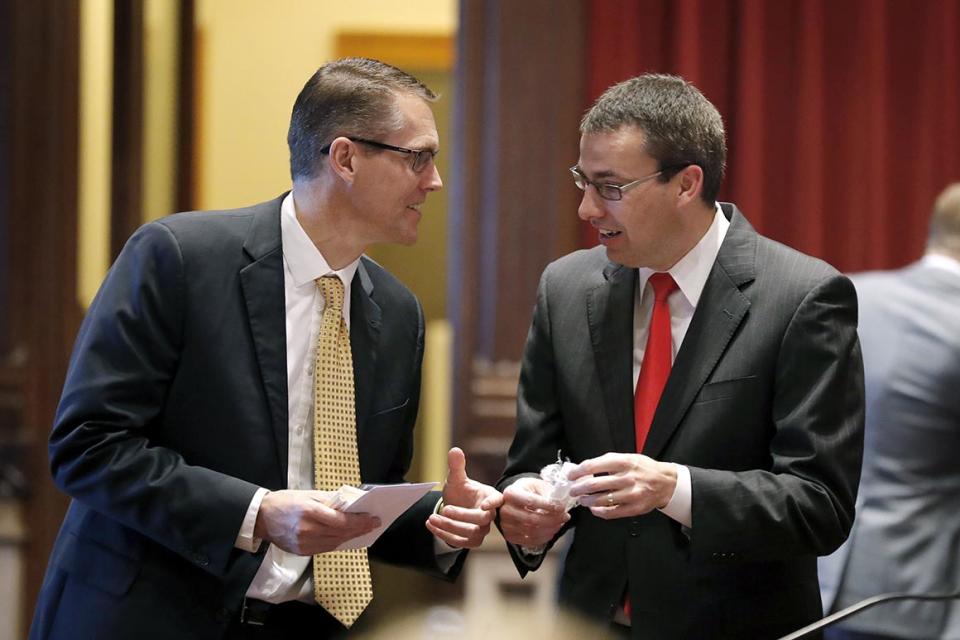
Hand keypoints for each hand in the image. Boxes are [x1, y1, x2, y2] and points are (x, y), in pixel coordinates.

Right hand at [254, 489, 379, 554]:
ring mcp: (304, 543)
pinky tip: (347, 537)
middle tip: (374, 524)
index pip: (341, 520)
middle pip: (341, 533)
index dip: (360, 521)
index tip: (372, 518)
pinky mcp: (302, 552)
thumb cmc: (286, 501)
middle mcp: (308, 530)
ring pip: (336, 543)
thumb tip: (351, 504)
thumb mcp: (309, 494)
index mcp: (310, 512)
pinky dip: (339, 542)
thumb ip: (330, 500)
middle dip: (360, 529)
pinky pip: (326, 548)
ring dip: (352, 537)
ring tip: (364, 530)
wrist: (262, 517)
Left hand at [426, 447, 502, 547]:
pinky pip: (460, 541)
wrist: (454, 508)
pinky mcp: (471, 541)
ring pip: (470, 533)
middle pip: (482, 519)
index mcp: (490, 497)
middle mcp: (489, 515)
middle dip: (463, 516)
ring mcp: (481, 530)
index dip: (492, 503)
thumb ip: (457, 466)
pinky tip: (431, 525)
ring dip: (450, 526)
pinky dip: (444, 534)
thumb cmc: (460, 491)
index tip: (483, 505)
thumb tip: (454, 450)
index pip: (497, 501)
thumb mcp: (456, 478)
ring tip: (432, 518)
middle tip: (445, 508)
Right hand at [499, 477, 569, 547]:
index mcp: (511, 493)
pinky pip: (529, 541)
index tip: (561, 508)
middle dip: (553, 520)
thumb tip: (560, 505)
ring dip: (550, 529)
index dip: (549, 506)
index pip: (531, 502)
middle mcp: (505, 510)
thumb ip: (548, 494)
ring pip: (532, 532)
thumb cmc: (528, 491)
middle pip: (532, 519)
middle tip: (565, 517)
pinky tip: (551, 531)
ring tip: (559, 523)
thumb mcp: (537, 485)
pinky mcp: (510, 536)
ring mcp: (506, 525)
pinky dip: (544, 538)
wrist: (515, 500)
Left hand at [567, 452, 676, 519]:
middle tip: (573, 490)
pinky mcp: (635, 508)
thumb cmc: (643, 468)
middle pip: (595, 484)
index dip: (579, 471)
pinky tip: (594, 509)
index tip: (571, 475)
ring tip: (582, 500)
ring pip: (601, 500)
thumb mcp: (627, 458)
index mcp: (624, 462)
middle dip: (579, 488)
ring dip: (587, 501)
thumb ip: (607, 463)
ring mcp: (632, 494)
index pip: (594, 465)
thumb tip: (584, 469)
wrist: (666, 482)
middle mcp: (627, 477)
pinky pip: (612, 512)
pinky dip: (599, 512)